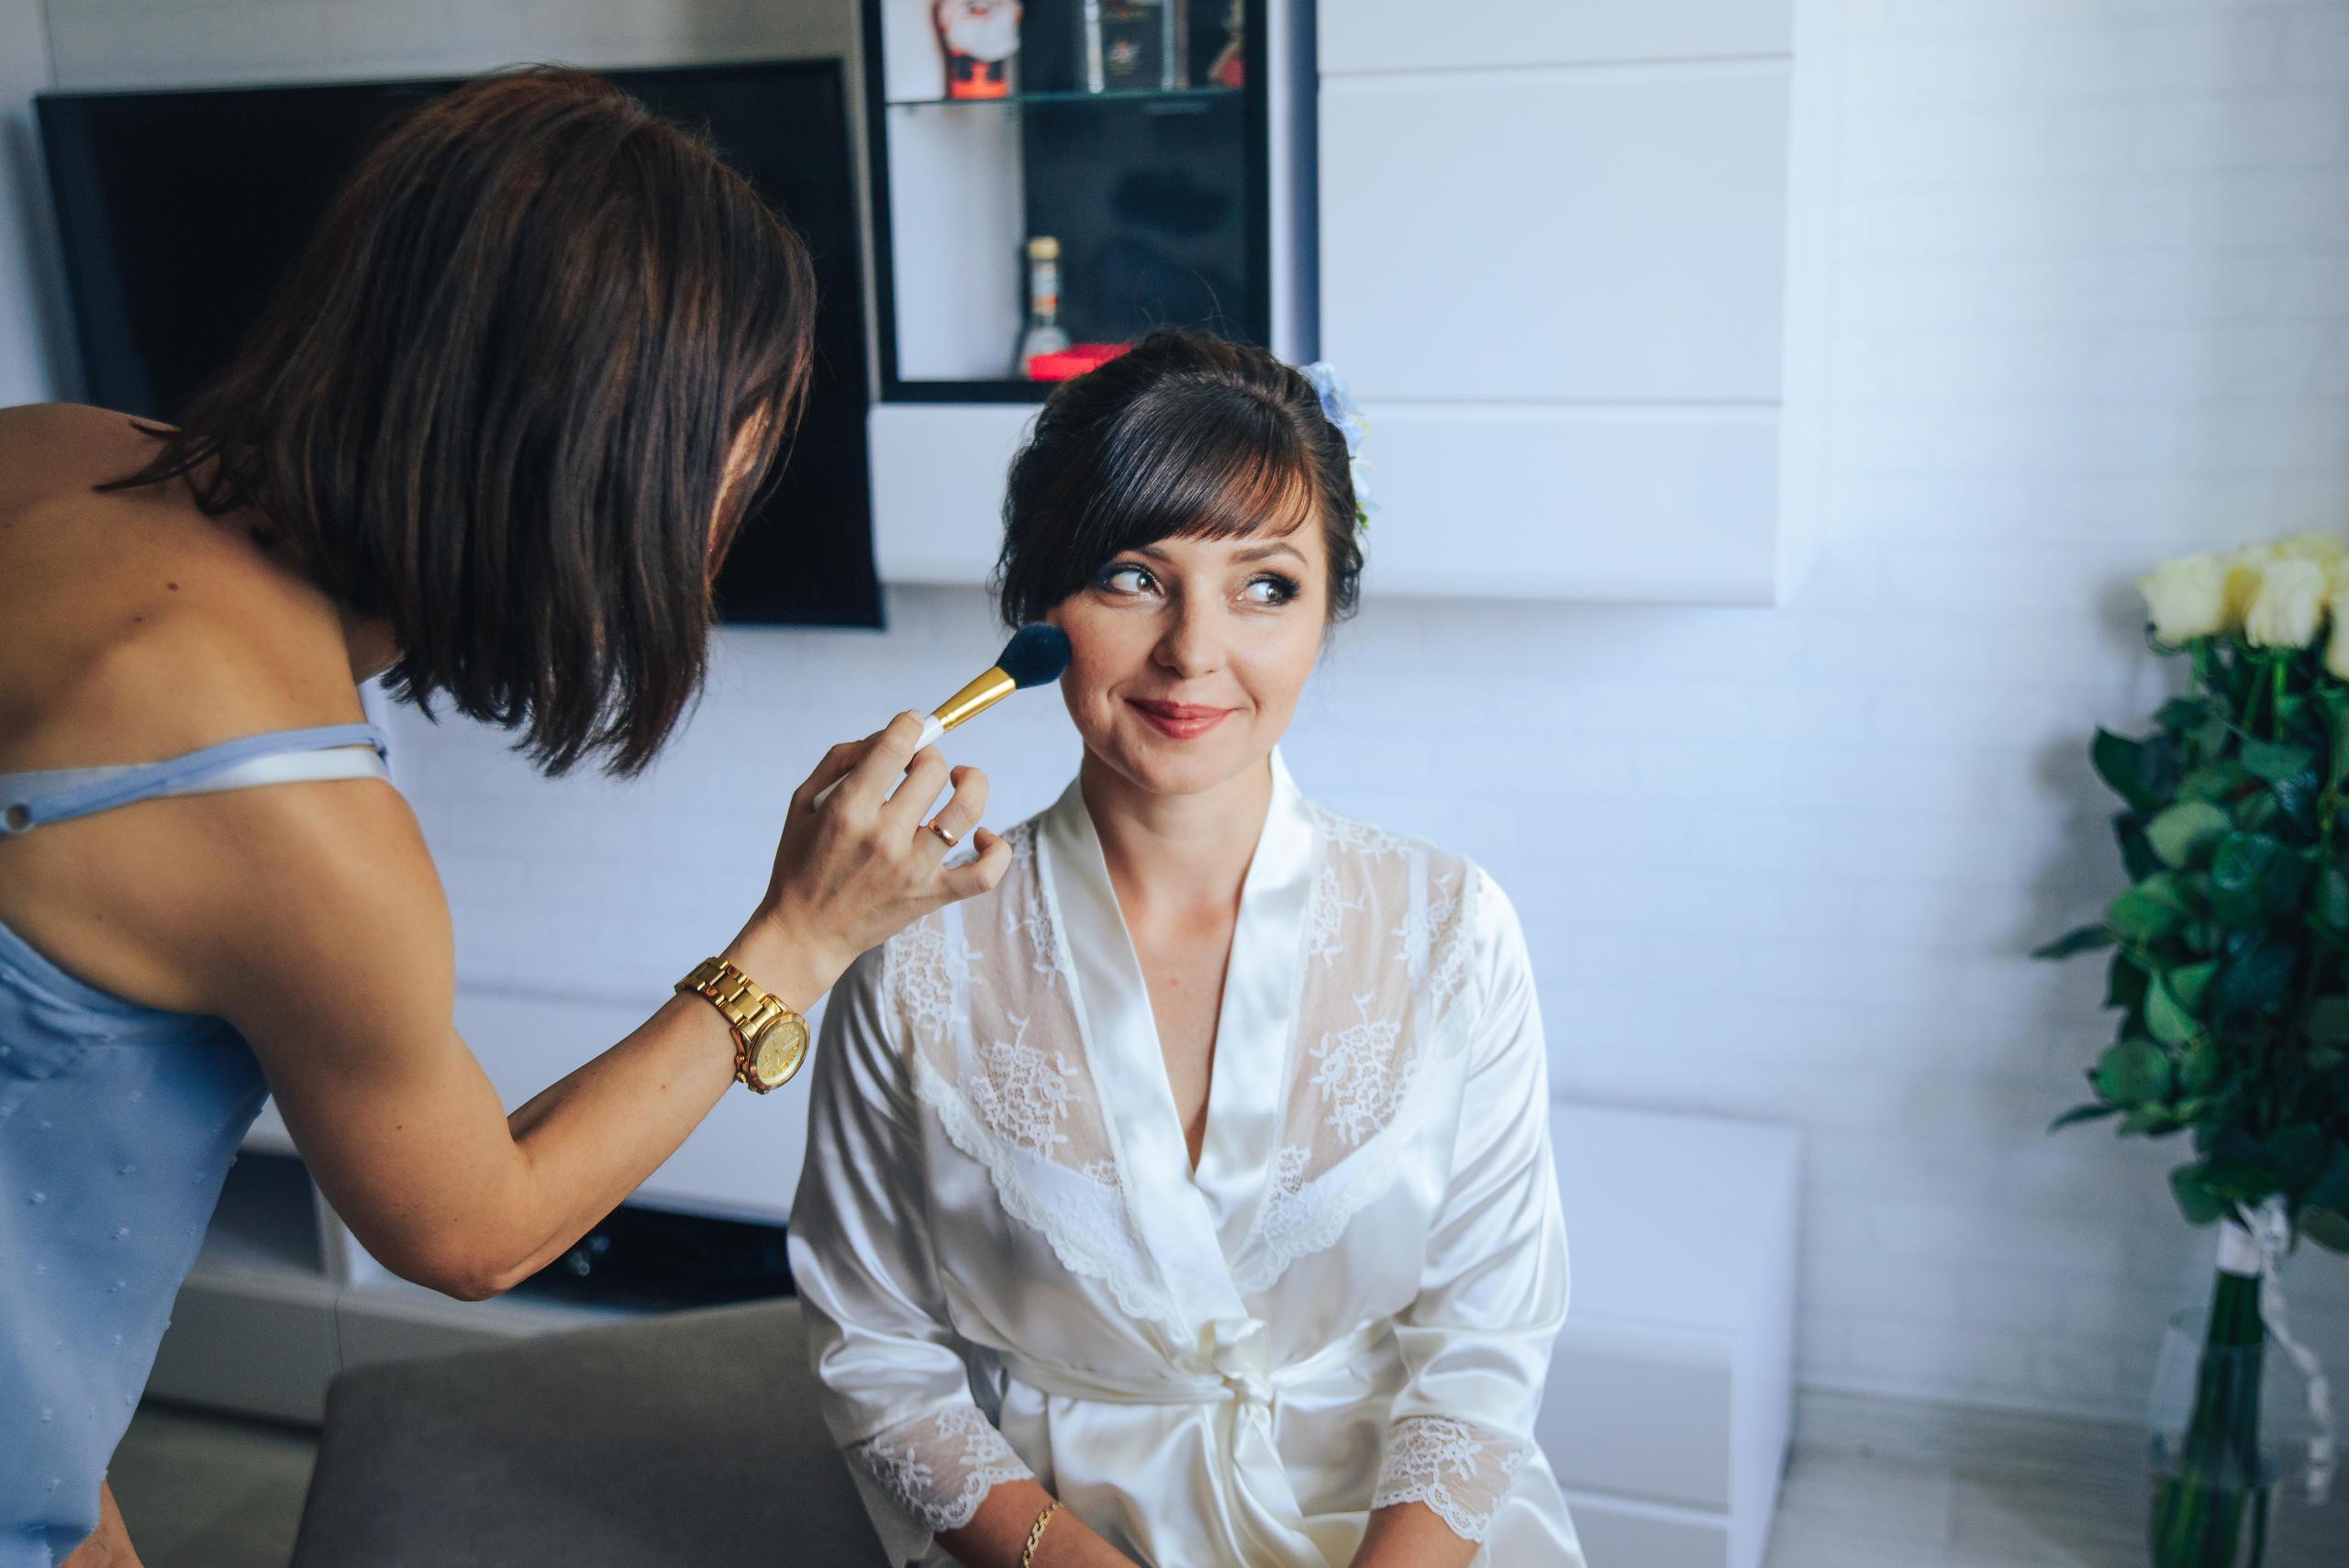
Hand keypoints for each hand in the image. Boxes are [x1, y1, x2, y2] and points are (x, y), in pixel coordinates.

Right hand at [730, 711, 1010, 1007]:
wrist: (805, 934)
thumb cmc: (801, 864)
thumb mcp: (803, 803)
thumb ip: (841, 759)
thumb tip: (886, 735)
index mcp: (848, 810)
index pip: (896, 746)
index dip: (910, 724)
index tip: (911, 727)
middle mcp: (884, 837)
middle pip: (934, 770)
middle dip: (929, 756)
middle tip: (916, 766)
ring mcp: (913, 869)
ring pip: (967, 809)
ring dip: (971, 782)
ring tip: (960, 779)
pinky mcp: (933, 896)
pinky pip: (986, 873)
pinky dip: (998, 850)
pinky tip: (984, 835)